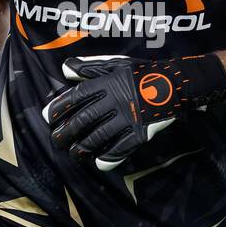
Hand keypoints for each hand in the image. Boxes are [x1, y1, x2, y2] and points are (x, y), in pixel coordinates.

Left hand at [42, 53, 225, 171]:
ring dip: (82, 148)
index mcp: (107, 83)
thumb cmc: (144, 72)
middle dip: (66, 132)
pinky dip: (108, 158)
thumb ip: (90, 67)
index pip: (77, 97)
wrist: (176, 83)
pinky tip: (98, 163)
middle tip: (56, 141)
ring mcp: (127, 119)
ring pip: (98, 137)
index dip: (60, 107)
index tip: (48, 117)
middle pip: (83, 120)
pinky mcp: (140, 133)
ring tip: (73, 154)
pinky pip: (120, 149)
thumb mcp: (117, 63)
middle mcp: (115, 101)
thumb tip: (64, 69)